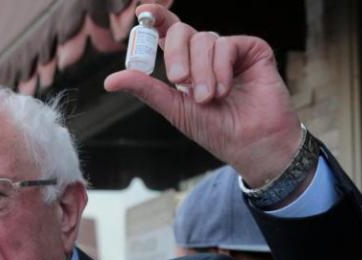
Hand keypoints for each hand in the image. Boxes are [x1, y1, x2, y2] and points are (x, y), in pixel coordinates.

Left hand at [104, 4, 301, 186]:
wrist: (252, 144)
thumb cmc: (216, 130)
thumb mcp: (175, 109)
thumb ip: (146, 89)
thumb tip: (109, 80)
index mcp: (186, 65)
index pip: (168, 34)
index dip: (156, 19)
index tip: (144, 13)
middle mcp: (206, 54)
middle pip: (182, 31)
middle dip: (176, 55)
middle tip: (180, 81)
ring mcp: (229, 50)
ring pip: (204, 39)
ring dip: (202, 72)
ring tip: (209, 99)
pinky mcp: (252, 50)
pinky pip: (227, 44)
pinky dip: (221, 67)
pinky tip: (224, 89)